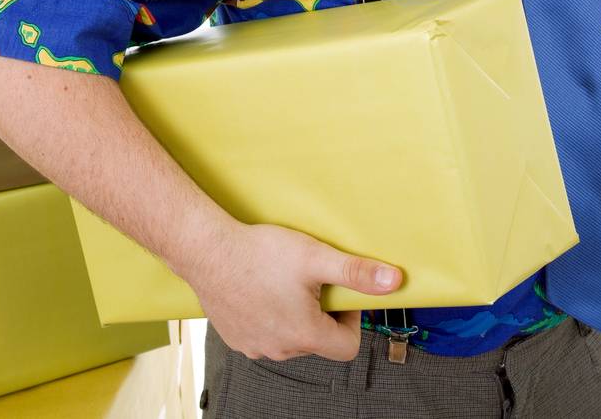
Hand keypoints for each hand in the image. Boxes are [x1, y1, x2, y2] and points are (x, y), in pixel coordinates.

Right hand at [185, 221, 405, 361]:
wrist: (206, 250)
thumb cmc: (258, 254)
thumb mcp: (316, 257)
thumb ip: (356, 273)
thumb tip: (393, 282)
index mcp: (304, 334)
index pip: (348, 347)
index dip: (352, 320)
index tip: (340, 295)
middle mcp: (279, 349)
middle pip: (318, 341)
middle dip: (322, 314)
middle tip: (310, 281)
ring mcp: (254, 347)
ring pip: (291, 338)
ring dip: (295, 315)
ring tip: (284, 283)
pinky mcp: (236, 338)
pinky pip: (265, 335)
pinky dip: (270, 317)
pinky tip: (262, 290)